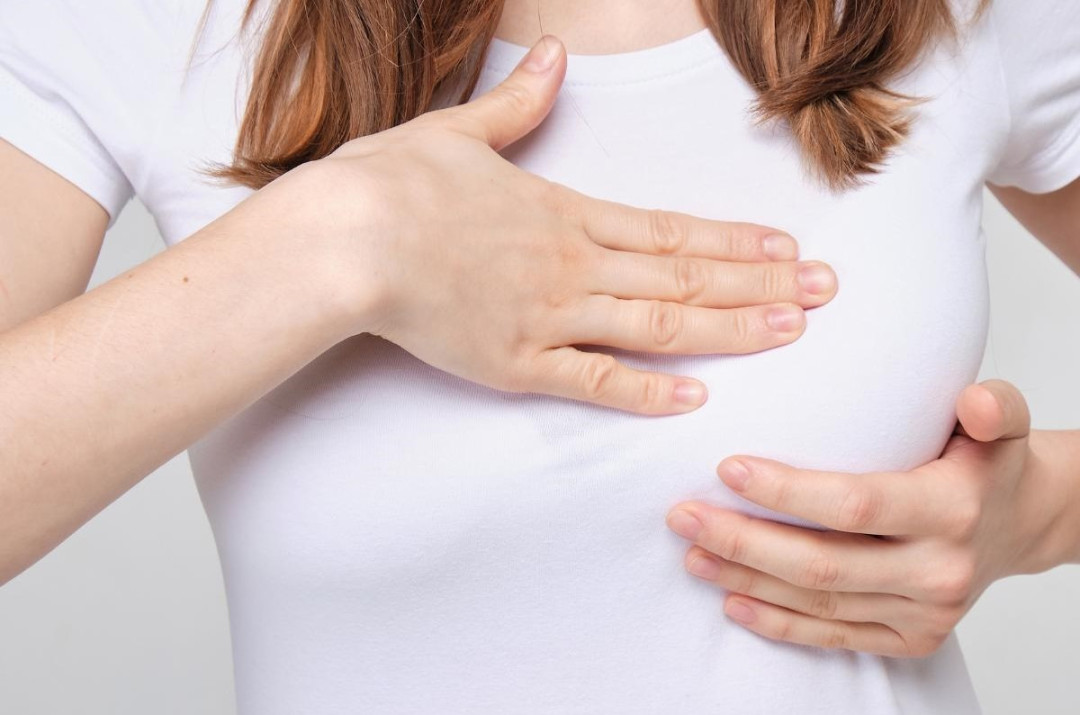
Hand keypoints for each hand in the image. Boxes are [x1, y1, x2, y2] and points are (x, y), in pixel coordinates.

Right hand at [283, 35, 836, 415]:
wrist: (343, 240)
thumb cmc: (391, 184)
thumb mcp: (458, 131)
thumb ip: (518, 102)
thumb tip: (553, 57)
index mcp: (562, 210)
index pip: (668, 227)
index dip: (732, 239)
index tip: (785, 246)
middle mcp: (571, 264)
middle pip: (683, 273)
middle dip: (760, 283)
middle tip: (826, 291)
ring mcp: (549, 315)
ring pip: (657, 323)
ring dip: (729, 327)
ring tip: (790, 330)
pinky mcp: (515, 362)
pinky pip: (593, 380)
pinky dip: (645, 391)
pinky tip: (694, 397)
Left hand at [666, 379, 1054, 656]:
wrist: (1021, 524)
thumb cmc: (988, 465)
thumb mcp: (1002, 424)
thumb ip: (994, 406)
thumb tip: (973, 401)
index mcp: (952, 510)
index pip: (854, 505)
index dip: (787, 493)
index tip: (727, 468)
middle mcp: (939, 570)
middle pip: (823, 564)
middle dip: (743, 541)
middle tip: (683, 515)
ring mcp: (924, 613)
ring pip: (819, 604)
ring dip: (747, 580)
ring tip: (692, 552)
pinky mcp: (912, 639)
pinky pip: (834, 638)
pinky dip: (779, 624)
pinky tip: (733, 603)